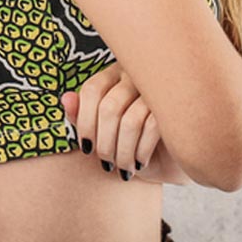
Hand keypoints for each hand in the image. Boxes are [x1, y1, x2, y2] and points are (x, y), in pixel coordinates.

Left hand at [61, 63, 186, 184]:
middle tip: (106, 163)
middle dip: (104, 143)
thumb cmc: (133, 143)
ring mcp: (159, 90)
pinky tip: (140, 163)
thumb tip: (65, 99)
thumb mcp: (102, 132)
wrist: (170, 160)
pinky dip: (140, 151)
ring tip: (124, 167)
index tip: (86, 148)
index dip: (84, 122)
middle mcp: (137, 75)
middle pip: (109, 107)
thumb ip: (81, 116)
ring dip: (122, 152)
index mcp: (116, 74)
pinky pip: (151, 128)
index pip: (92, 90)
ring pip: (129, 121)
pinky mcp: (176, 107)